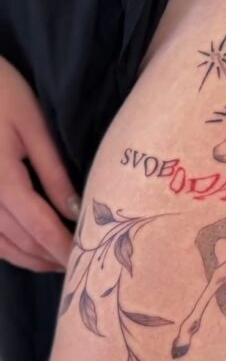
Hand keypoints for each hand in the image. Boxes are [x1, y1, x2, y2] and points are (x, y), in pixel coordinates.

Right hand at [0, 57, 79, 271]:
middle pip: (19, 240)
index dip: (61, 247)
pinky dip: (9, 249)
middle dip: (49, 257)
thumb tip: (74, 211)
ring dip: (30, 258)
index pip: (39, 225)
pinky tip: (27, 250)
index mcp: (1, 178)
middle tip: (76, 266)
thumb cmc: (2, 94)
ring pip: (0, 243)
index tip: (83, 261)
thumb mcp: (34, 129)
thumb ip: (53, 173)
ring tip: (57, 263)